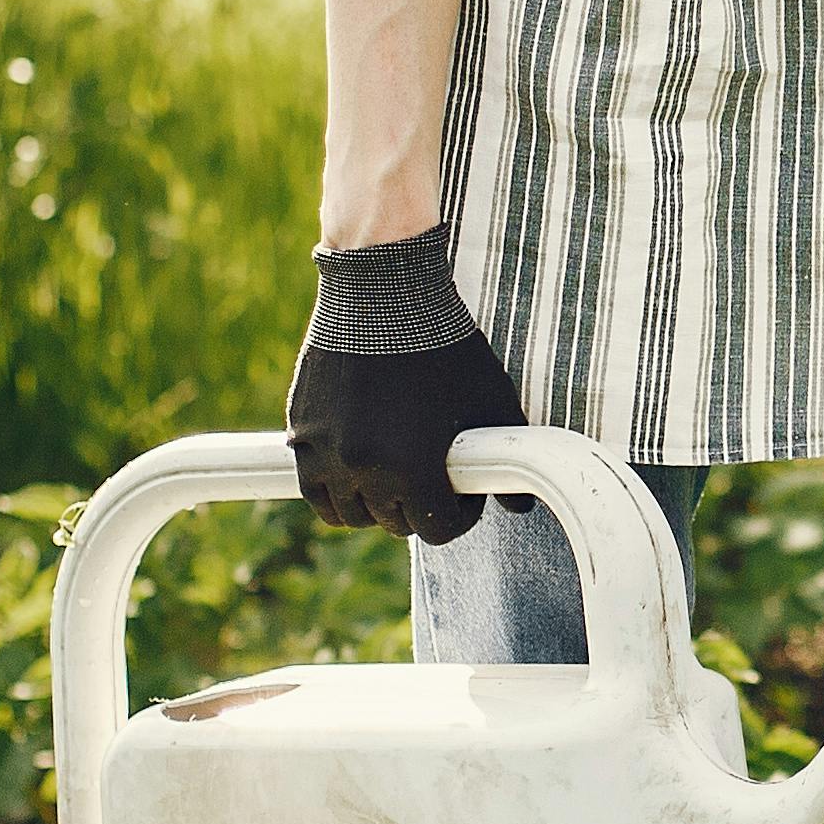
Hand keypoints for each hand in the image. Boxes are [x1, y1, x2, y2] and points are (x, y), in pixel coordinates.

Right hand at [290, 238, 528, 539]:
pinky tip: (356, 475)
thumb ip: (506, 454)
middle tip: (432, 478)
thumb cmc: (445, 346)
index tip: (463, 494)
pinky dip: (334, 491)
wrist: (382, 294)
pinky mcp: (301, 433)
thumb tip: (522, 504)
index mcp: (413, 468)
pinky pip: (313, 489)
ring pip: (350, 514)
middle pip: (394, 523)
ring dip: (374, 506)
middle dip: (419, 507)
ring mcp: (326, 452)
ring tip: (394, 480)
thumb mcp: (490, 399)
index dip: (458, 516)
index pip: (436, 528)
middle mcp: (364, 468)